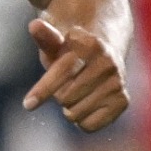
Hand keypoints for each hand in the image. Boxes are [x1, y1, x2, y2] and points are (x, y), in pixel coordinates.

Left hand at [22, 17, 128, 131]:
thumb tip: (34, 26)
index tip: (27, 105)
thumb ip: (45, 37)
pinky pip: (89, 125)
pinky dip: (81, 120)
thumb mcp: (56, 41)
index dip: (42, 90)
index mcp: (89, 44)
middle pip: (65, 97)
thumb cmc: (70, 50)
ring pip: (75, 114)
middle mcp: (107, 64)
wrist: (105, 52)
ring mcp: (117, 83)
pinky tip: (85, 103)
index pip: (62, 73)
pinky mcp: (122, 101)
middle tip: (63, 83)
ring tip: (75, 92)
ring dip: (68, 107)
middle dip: (57, 94)